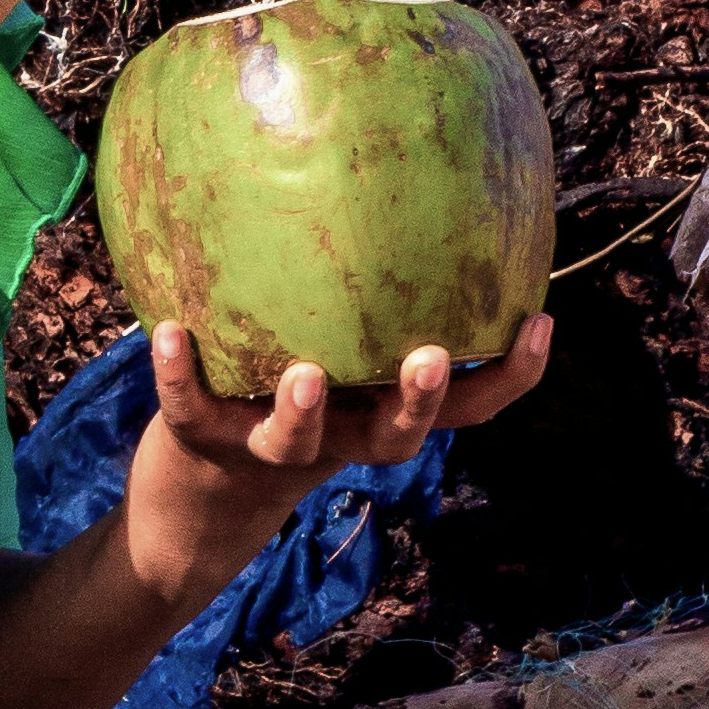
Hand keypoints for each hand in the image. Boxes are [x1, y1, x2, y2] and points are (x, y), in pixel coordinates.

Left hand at [119, 310, 554, 612]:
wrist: (192, 506)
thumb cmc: (280, 409)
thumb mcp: (339, 368)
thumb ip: (365, 311)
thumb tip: (406, 202)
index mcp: (377, 416)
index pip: (463, 409)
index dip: (510, 376)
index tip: (542, 322)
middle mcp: (335, 437)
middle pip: (391, 435)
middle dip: (418, 401)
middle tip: (434, 358)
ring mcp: (267, 445)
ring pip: (295, 440)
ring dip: (301, 411)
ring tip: (306, 377)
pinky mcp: (200, 439)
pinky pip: (189, 407)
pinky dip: (175, 374)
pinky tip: (167, 331)